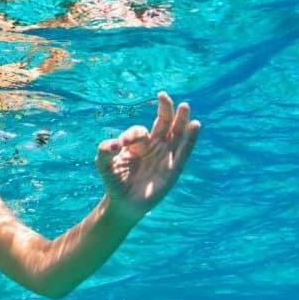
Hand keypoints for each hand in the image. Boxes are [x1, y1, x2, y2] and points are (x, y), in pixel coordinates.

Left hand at [95, 92, 199, 221]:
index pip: (140, 131)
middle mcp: (155, 146)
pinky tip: (195, 125)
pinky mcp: (174, 169)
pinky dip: (190, 138)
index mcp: (139, 143)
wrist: (123, 203)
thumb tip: (114, 143)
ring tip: (184, 106)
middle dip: (165, 109)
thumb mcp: (103, 164)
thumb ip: (104, 151)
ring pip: (177, 134)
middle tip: (163, 96)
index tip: (123, 143)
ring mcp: (165, 156)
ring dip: (181, 120)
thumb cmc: (114, 182)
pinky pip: (184, 151)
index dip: (133, 134)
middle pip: (164, 123)